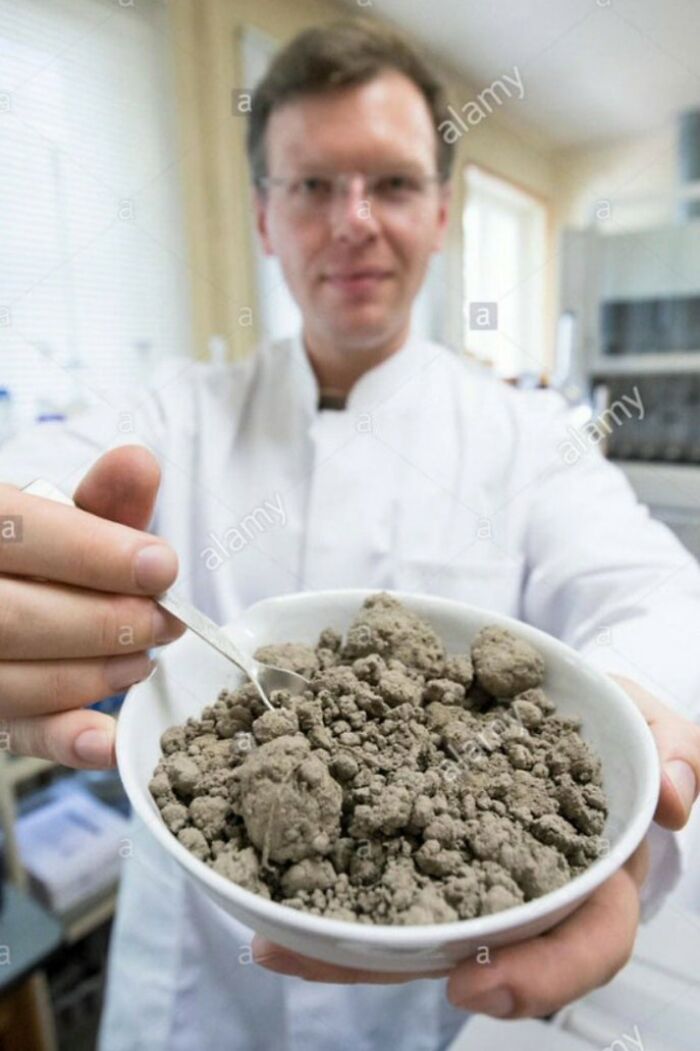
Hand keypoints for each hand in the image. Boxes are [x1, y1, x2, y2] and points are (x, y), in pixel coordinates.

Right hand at [0, 445, 184, 768]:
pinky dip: (62, 740)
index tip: (162, 566)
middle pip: (13, 616)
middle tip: (165, 621)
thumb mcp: (64, 522)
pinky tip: (107, 739)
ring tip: (142, 661)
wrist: (7, 590)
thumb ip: (102, 501)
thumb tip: (140, 463)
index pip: (17, 532)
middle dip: (105, 623)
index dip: (91, 553)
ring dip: (91, 674)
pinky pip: (12, 734)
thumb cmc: (37, 560)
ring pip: (9, 680)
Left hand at [252, 677, 699, 1018]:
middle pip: (475, 951)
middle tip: (331, 962)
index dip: (541, 974)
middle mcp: (521, 887)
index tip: (479, 986)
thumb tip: (677, 794)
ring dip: (345, 940)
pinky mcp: (420, 842)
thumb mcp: (644, 719)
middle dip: (409, 966)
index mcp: (587, 873)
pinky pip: (378, 877)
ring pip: (413, 925)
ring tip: (275, 936)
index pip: (585, 940)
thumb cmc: (606, 721)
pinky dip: (330, 891)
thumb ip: (670, 745)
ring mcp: (466, 869)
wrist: (561, 702)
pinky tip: (271, 898)